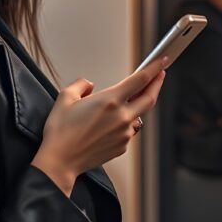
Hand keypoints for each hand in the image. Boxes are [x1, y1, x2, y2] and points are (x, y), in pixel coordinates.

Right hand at [32, 59, 166, 195]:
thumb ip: (80, 85)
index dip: (154, 68)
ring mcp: (124, 134)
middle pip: (149, 98)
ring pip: (138, 116)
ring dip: (136, 107)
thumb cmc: (60, 131)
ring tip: (129, 101)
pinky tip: (109, 125)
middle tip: (160, 75)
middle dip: (157, 84)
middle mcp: (122, 117)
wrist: (60, 161)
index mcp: (110, 101)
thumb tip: (90, 85)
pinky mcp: (122, 147)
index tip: (162, 60)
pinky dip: (124, 124)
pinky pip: (128, 131)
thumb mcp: (65, 97)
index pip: (140, 80)